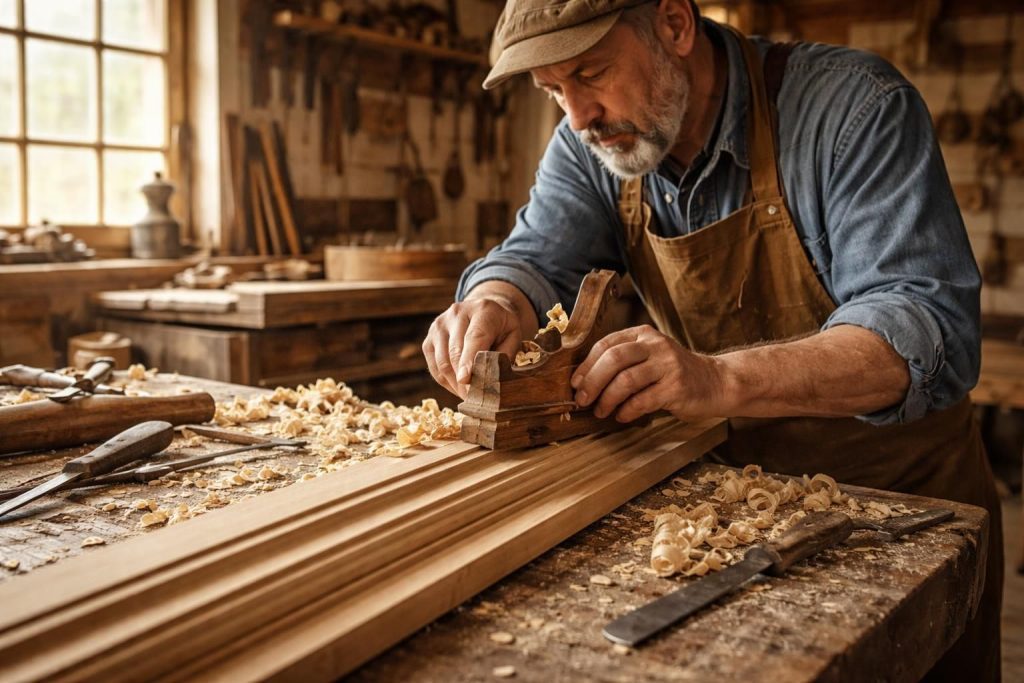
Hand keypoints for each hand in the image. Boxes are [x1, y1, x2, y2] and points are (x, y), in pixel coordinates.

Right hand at [422, 298, 523, 398]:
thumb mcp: (514, 335)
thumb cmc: (502, 327)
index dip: (469, 360)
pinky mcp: (429, 338)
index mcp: (483, 309)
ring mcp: (439, 325)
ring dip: (455, 384)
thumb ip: (505, 354)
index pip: (474, 337)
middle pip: (455, 352)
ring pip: (442, 362)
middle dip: (464, 380)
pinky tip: (458, 387)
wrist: (483, 310)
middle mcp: (457, 313)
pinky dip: (446, 381)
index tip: (466, 380)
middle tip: (475, 399)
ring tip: (468, 396)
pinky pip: (435, 366)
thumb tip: (491, 378)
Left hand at [571, 325, 724, 422]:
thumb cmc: (673, 373)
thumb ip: (623, 362)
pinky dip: (627, 411)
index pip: (606, 344)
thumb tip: (584, 382)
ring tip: (601, 411)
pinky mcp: (677, 387)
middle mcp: (655, 345)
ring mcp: (668, 364)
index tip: (575, 384)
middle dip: (592, 382)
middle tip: (582, 400)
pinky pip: (643, 400)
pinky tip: (621, 416)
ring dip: (607, 399)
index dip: (586, 365)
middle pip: (613, 359)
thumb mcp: (649, 357)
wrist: (715, 382)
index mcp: (643, 334)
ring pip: (626, 380)